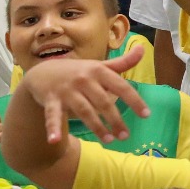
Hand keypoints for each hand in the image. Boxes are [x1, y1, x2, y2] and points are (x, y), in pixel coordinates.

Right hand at [20, 47, 148, 143]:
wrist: (42, 72)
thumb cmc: (79, 72)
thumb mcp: (100, 66)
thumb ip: (122, 62)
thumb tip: (143, 48)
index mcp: (98, 71)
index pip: (121, 86)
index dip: (134, 101)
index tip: (146, 115)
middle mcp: (83, 80)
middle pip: (103, 102)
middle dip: (115, 120)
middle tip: (125, 136)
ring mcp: (66, 91)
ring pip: (84, 111)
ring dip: (97, 127)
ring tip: (110, 140)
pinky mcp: (51, 101)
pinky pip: (52, 116)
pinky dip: (53, 128)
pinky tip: (54, 141)